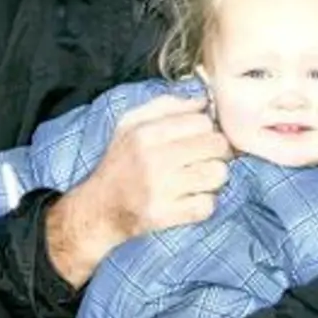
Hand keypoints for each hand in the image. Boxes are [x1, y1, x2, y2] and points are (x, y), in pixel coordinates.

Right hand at [46, 95, 231, 286]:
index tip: (202, 137)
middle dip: (218, 151)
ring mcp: (160, 189)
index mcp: (146, 133)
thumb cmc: (121, 161)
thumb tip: (203, 101)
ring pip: (217, 174)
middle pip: (216, 146)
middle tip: (206, 158)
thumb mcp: (131, 123)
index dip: (208, 129)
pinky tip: (190, 198)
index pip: (202, 122)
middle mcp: (153, 159)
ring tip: (200, 178)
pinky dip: (204, 202)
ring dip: (214, 177)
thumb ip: (166, 106)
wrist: (100, 207)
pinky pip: (207, 205)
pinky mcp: (165, 215)